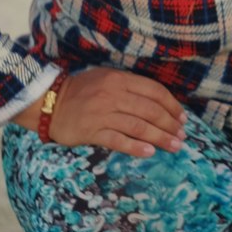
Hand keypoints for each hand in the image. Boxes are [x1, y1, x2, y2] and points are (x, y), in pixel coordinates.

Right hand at [15, 68, 187, 157]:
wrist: (48, 102)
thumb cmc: (81, 91)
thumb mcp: (106, 78)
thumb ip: (129, 87)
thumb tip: (158, 103)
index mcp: (118, 79)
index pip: (154, 91)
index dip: (172, 106)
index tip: (182, 118)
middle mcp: (112, 95)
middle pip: (150, 110)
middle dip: (170, 124)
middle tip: (182, 136)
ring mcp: (102, 113)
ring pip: (138, 126)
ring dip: (160, 138)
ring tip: (174, 146)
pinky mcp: (91, 131)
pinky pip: (118, 140)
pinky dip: (135, 147)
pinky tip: (149, 153)